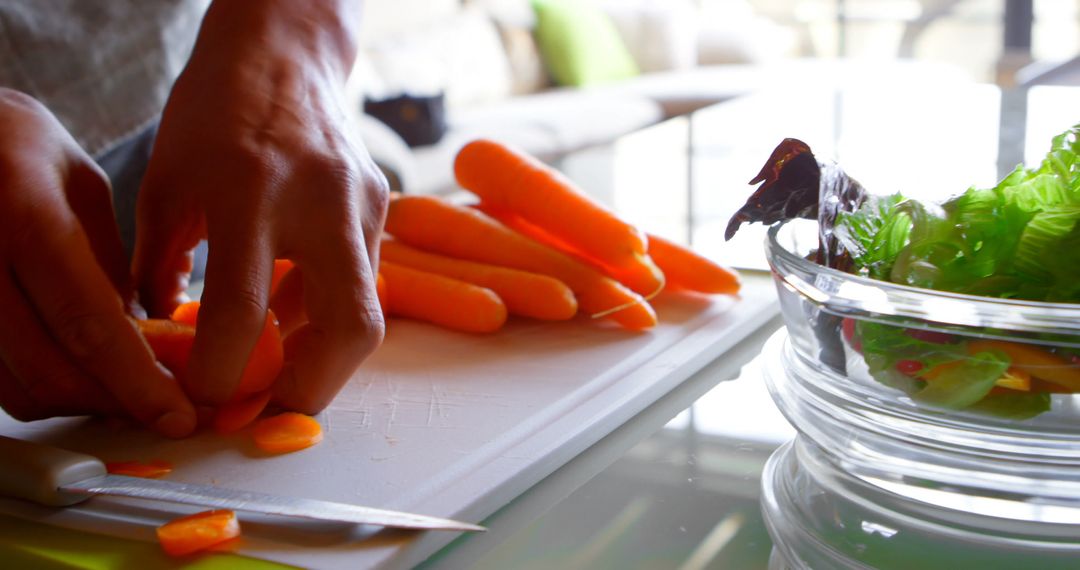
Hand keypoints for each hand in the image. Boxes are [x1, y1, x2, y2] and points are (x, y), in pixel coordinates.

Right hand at [0, 89, 195, 435]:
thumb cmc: (16, 148)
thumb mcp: (79, 185)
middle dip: (117, 404)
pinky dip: (42, 391)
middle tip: (167, 415)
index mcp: (24, 214)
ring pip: (18, 389)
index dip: (137, 381)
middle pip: (51, 369)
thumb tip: (148, 341)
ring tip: (129, 397)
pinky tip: (80, 379)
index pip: (87, 321)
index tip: (180, 417)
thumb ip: (107, 262)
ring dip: (81, 405)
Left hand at [133, 0, 386, 413]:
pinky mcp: (380, 207)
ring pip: (364, 313)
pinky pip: (360, 280)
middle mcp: (319, 201)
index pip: (242, 311)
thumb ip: (161, 267)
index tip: (203, 398)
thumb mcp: (165, 185)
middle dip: (310, 390)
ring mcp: (361, 204)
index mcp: (250, 191)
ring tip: (276, 367)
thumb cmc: (214, 111)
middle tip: (270, 412)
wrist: (283, 53)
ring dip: (320, 356)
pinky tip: (292, 310)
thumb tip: (164, 336)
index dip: (220, 372)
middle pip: (347, 328)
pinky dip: (326, 310)